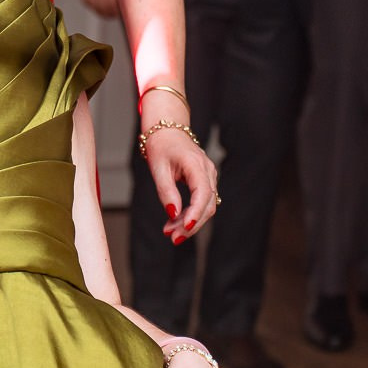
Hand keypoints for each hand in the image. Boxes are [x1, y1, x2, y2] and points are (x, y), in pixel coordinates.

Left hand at [139, 97, 217, 244]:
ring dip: (190, 222)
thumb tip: (173, 214)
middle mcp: (208, 170)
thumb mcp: (158, 168)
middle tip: (172, 237)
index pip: (202, 193)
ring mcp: (209, 176)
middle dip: (191, 224)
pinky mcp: (205, 181)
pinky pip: (202, 201)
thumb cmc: (161, 146)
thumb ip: (166, 191)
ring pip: (206, 206)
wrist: (167, 130)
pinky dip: (190, 214)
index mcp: (196, 164)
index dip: (195, 213)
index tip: (184, 228)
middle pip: (207, 204)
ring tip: (170, 232)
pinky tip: (175, 222)